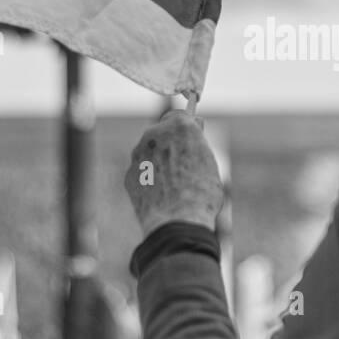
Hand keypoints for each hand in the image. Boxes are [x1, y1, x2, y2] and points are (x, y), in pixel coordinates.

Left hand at [124, 110, 223, 238]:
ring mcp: (138, 155)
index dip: (186, 128)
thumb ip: (198, 142)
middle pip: (162, 132)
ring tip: (174, 185)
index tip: (191, 138)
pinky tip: (161, 195)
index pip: (180, 116)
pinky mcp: (129, 174)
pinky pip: (141, 171)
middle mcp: (155, 135)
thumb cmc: (201, 193)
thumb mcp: (209, 163)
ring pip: (149, 152)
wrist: (177, 222)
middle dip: (170, 144)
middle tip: (184, 165)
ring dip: (159, 161)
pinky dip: (149, 178)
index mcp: (179, 127)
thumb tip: (196, 127)